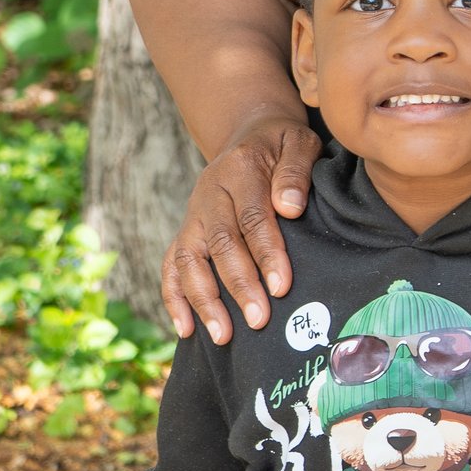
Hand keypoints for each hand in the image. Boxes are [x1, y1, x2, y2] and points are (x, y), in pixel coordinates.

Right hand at [160, 113, 322, 342]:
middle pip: (219, 243)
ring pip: (189, 259)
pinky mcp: (186, 231)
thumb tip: (290, 207)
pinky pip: (171, 266)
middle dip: (238, 284)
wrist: (250, 134)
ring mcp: (193, 214)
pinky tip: (186, 329)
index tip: (282, 286)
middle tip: (259, 320)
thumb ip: (296, 170)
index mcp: (239, 170)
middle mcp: (209, 193)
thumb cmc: (282, 145)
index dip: (266, 253)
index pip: (252, 216)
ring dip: (204, 299)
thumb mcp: (299, 142)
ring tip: (223, 336)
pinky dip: (174, 297)